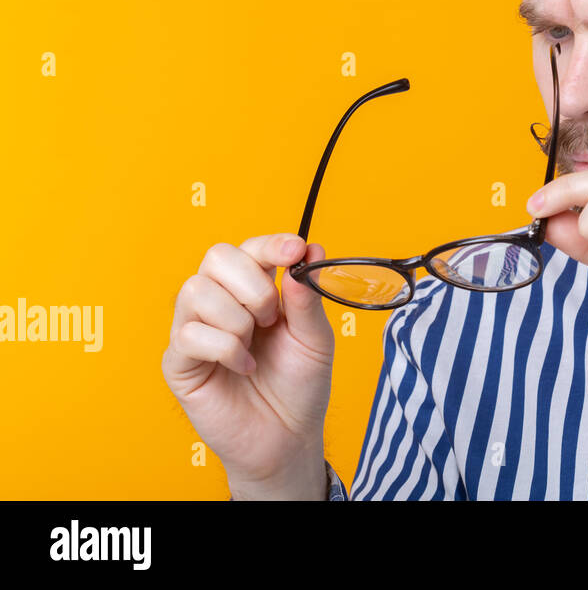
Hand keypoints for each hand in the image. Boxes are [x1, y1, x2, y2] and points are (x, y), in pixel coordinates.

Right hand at [161, 234, 334, 499]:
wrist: (288, 437)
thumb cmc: (300, 386)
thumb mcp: (315, 338)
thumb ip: (308, 297)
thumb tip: (310, 251)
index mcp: (254, 290)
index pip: (251, 248)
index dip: (271, 244)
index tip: (296, 250)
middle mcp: (220, 303)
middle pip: (216, 257)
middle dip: (252, 284)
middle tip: (271, 318)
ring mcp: (195, 330)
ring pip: (196, 291)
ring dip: (237, 318)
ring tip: (255, 346)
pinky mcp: (178, 362)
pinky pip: (188, 334)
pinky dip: (225, 349)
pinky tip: (244, 368)